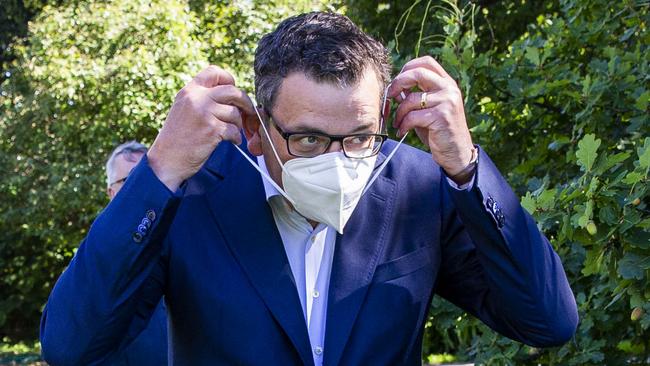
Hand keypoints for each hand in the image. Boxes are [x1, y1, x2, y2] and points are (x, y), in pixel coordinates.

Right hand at [148, 66, 254, 190]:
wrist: (166, 160)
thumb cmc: (178, 138)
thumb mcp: (185, 109)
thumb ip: (203, 99)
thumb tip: (233, 95)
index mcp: (190, 91)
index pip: (214, 72)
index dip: (229, 80)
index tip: (232, 93)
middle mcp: (197, 98)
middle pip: (233, 91)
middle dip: (245, 103)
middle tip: (248, 113)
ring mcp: (205, 113)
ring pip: (235, 112)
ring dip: (238, 124)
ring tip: (231, 132)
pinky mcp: (212, 129)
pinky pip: (234, 130)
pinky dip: (236, 137)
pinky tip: (232, 142)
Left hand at [387, 56, 474, 182]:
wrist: (456, 153)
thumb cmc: (439, 131)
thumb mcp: (428, 109)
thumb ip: (416, 96)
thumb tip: (395, 87)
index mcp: (447, 83)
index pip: (426, 62)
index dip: (408, 67)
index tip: (397, 81)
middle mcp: (449, 89)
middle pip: (417, 73)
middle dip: (398, 83)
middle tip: (390, 96)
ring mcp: (447, 101)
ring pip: (411, 99)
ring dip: (399, 112)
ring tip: (398, 122)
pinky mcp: (441, 116)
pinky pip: (412, 116)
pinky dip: (403, 124)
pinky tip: (402, 131)